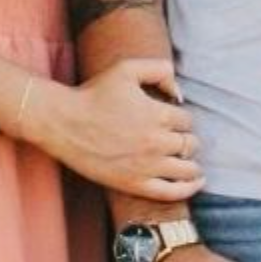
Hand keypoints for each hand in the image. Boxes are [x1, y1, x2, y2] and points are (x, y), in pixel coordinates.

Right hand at [24, 59, 202, 201]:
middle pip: (190, 144)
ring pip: (187, 169)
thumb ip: (159, 70)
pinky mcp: (135, 183)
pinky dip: (189, 188)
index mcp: (158, 114)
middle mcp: (157, 142)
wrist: (63, 122)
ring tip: (189, 161)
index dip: (181, 118)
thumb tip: (179, 93)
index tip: (170, 119)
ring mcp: (147, 166)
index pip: (188, 120)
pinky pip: (172, 192)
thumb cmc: (94, 94)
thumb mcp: (127, 69)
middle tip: (176, 138)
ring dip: (192, 164)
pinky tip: (196, 182)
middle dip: (187, 139)